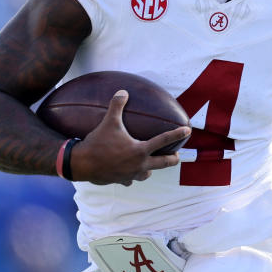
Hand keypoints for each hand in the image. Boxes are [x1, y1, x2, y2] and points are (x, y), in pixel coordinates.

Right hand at [70, 90, 189, 185]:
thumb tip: (123, 91)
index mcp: (140, 150)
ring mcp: (132, 174)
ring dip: (152, 168)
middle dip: (172, 158)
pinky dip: (133, 175)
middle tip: (176, 155)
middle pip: (164, 163)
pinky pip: (132, 179)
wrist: (83, 165)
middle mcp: (140, 164)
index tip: (188, 131)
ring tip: (151, 164)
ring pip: (148, 173)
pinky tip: (129, 172)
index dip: (177, 134)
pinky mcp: (122, 180)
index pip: (163, 140)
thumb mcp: (109, 122)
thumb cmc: (98, 142)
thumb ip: (117, 106)